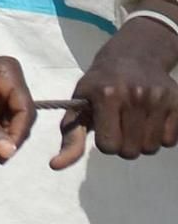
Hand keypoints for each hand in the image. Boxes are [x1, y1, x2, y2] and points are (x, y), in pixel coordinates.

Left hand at [49, 17, 177, 168]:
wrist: (133, 57)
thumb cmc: (99, 86)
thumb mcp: (78, 107)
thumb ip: (69, 139)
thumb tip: (56, 166)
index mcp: (107, 95)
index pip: (108, 147)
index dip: (104, 143)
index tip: (104, 128)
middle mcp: (135, 95)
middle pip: (130, 151)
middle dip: (122, 145)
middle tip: (120, 126)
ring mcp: (159, 98)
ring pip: (151, 148)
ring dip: (141, 143)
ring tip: (134, 123)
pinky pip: (170, 141)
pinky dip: (160, 137)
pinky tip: (151, 120)